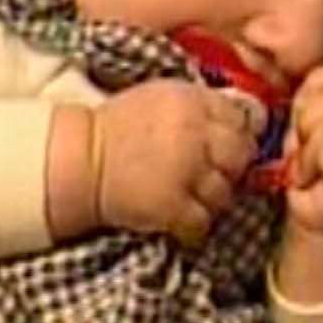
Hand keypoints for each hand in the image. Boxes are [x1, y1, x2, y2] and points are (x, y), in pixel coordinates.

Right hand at [93, 78, 256, 247]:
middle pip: (240, 155)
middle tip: (216, 175)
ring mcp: (185, 171)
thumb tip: (240, 118)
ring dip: (213, 199)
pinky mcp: (172, 205)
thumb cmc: (118, 127)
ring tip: (194, 199)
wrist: (81, 159)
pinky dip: (195, 226)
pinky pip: (202, 221)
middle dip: (233, 167)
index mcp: (191, 101)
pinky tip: (182, 221)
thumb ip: (199, 105)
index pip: (240, 118)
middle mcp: (194, 134)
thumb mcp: (160, 97)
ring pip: (224, 192)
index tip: (227, 146)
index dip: (237, 134)